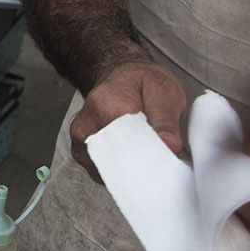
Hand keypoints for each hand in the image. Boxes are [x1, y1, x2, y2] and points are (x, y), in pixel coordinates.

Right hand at [70, 59, 187, 181]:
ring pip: (110, 171)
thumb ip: (167, 121)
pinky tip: (130, 156)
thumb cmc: (142, 83)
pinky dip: (120, 170)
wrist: (121, 76)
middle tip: (160, 155)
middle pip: (116, 161)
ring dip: (131, 169)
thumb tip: (169, 146)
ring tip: (143, 150)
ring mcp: (80, 141)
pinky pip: (103, 174)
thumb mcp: (165, 92)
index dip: (151, 156)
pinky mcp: (81, 153)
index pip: (128, 144)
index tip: (167, 158)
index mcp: (105, 105)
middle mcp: (86, 124)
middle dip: (142, 165)